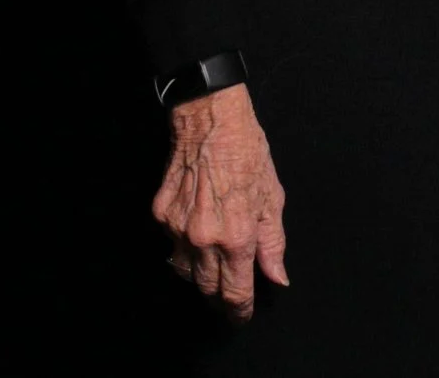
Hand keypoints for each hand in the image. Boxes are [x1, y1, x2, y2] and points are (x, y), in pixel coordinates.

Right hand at [153, 84, 288, 320]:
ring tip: (214, 269)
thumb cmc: (247, 153)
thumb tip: (277, 277)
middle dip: (220, 299)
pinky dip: (184, 249)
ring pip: (185, 273)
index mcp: (237, 237)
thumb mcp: (273, 198)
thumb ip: (273, 244)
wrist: (211, 120)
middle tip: (230, 296)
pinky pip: (171, 246)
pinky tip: (196, 236)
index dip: (239, 311)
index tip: (242, 316)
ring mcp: (178, 228)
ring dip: (200, 277)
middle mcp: (204, 238)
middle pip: (207, 290)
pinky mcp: (161, 214)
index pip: (235, 293)